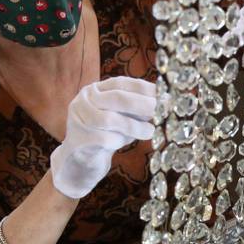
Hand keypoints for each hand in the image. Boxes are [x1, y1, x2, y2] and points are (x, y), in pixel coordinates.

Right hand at [49, 76, 155, 198]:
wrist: (81, 160)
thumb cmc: (108, 135)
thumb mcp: (124, 118)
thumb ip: (138, 109)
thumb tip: (165, 101)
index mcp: (96, 89)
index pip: (122, 83)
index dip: (145, 89)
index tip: (165, 95)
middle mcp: (84, 100)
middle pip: (117, 98)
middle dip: (142, 104)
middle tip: (162, 111)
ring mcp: (78, 119)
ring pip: (110, 119)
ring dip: (135, 126)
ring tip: (151, 131)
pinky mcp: (78, 140)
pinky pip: (104, 139)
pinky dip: (119, 140)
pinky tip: (124, 143)